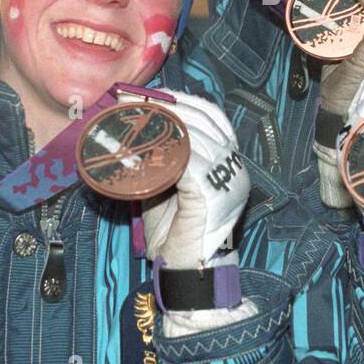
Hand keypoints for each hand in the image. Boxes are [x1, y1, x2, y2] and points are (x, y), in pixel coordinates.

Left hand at [141, 91, 249, 268]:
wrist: (187, 271)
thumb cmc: (175, 231)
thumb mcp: (167, 185)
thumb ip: (162, 159)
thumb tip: (135, 133)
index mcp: (229, 160)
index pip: (212, 116)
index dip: (182, 100)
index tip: (152, 93)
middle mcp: (234, 166)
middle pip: (200, 120)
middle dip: (163, 105)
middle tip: (129, 99)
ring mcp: (227, 180)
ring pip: (192, 136)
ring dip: (157, 124)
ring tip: (130, 118)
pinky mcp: (212, 195)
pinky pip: (186, 161)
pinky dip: (162, 150)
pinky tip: (140, 146)